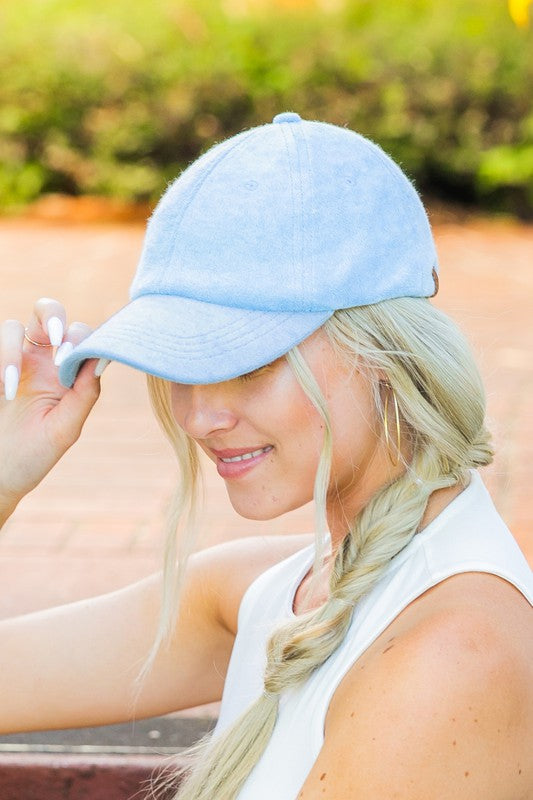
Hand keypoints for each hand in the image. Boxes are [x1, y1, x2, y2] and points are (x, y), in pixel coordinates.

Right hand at [0, 298, 101, 513]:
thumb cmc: (34, 456)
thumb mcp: (65, 428)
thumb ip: (86, 393)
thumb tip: (103, 357)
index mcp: (63, 372)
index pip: (78, 335)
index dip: (78, 337)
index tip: (70, 358)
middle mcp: (36, 360)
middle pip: (46, 312)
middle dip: (51, 315)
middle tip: (54, 338)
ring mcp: (8, 361)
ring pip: (10, 326)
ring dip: (9, 352)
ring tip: (8, 386)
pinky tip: (1, 390)